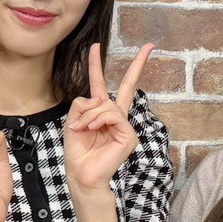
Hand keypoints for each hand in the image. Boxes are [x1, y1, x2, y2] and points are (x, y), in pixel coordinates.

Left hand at [63, 43, 153, 192]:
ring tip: (82, 128)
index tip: (94, 47)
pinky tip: (91, 129)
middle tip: (149, 45)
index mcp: (102, 113)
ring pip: (108, 105)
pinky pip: (113, 116)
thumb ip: (82, 105)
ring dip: (91, 115)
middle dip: (138, 64)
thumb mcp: (73, 122)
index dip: (96, 65)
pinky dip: (99, 120)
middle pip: (129, 86)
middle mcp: (116, 118)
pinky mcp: (129, 136)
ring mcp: (125, 126)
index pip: (101, 85)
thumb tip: (96, 98)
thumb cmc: (78, 152)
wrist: (81, 175)